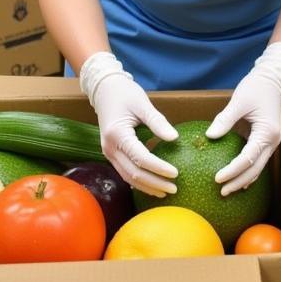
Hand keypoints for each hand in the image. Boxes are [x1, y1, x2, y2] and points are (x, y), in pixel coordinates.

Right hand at [79, 51, 177, 196]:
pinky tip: (152, 185)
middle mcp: (109, 147)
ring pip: (127, 176)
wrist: (105, 90)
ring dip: (147, 186)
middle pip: (133, 173)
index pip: (141, 158)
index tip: (176, 173)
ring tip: (165, 191)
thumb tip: (175, 138)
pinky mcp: (111, 154)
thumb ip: (157, 122)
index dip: (158, 168)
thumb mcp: (143, 104)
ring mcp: (108, 152)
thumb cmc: (125, 94)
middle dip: (154, 183)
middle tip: (174, 188)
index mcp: (117, 134)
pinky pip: (125, 172)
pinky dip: (139, 180)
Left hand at [206, 41, 280, 195]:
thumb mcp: (238, 101)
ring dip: (243, 180)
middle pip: (255, 169)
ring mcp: (270, 142)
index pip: (248, 158)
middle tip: (221, 192)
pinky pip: (256, 160)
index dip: (232, 170)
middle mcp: (272, 141)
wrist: (272, 80)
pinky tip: (236, 179)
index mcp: (266, 133)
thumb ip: (225, 120)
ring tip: (226, 190)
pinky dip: (247, 171)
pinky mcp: (265, 141)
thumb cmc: (256, 88)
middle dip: (238, 182)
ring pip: (257, 168)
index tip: (217, 179)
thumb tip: (209, 136)